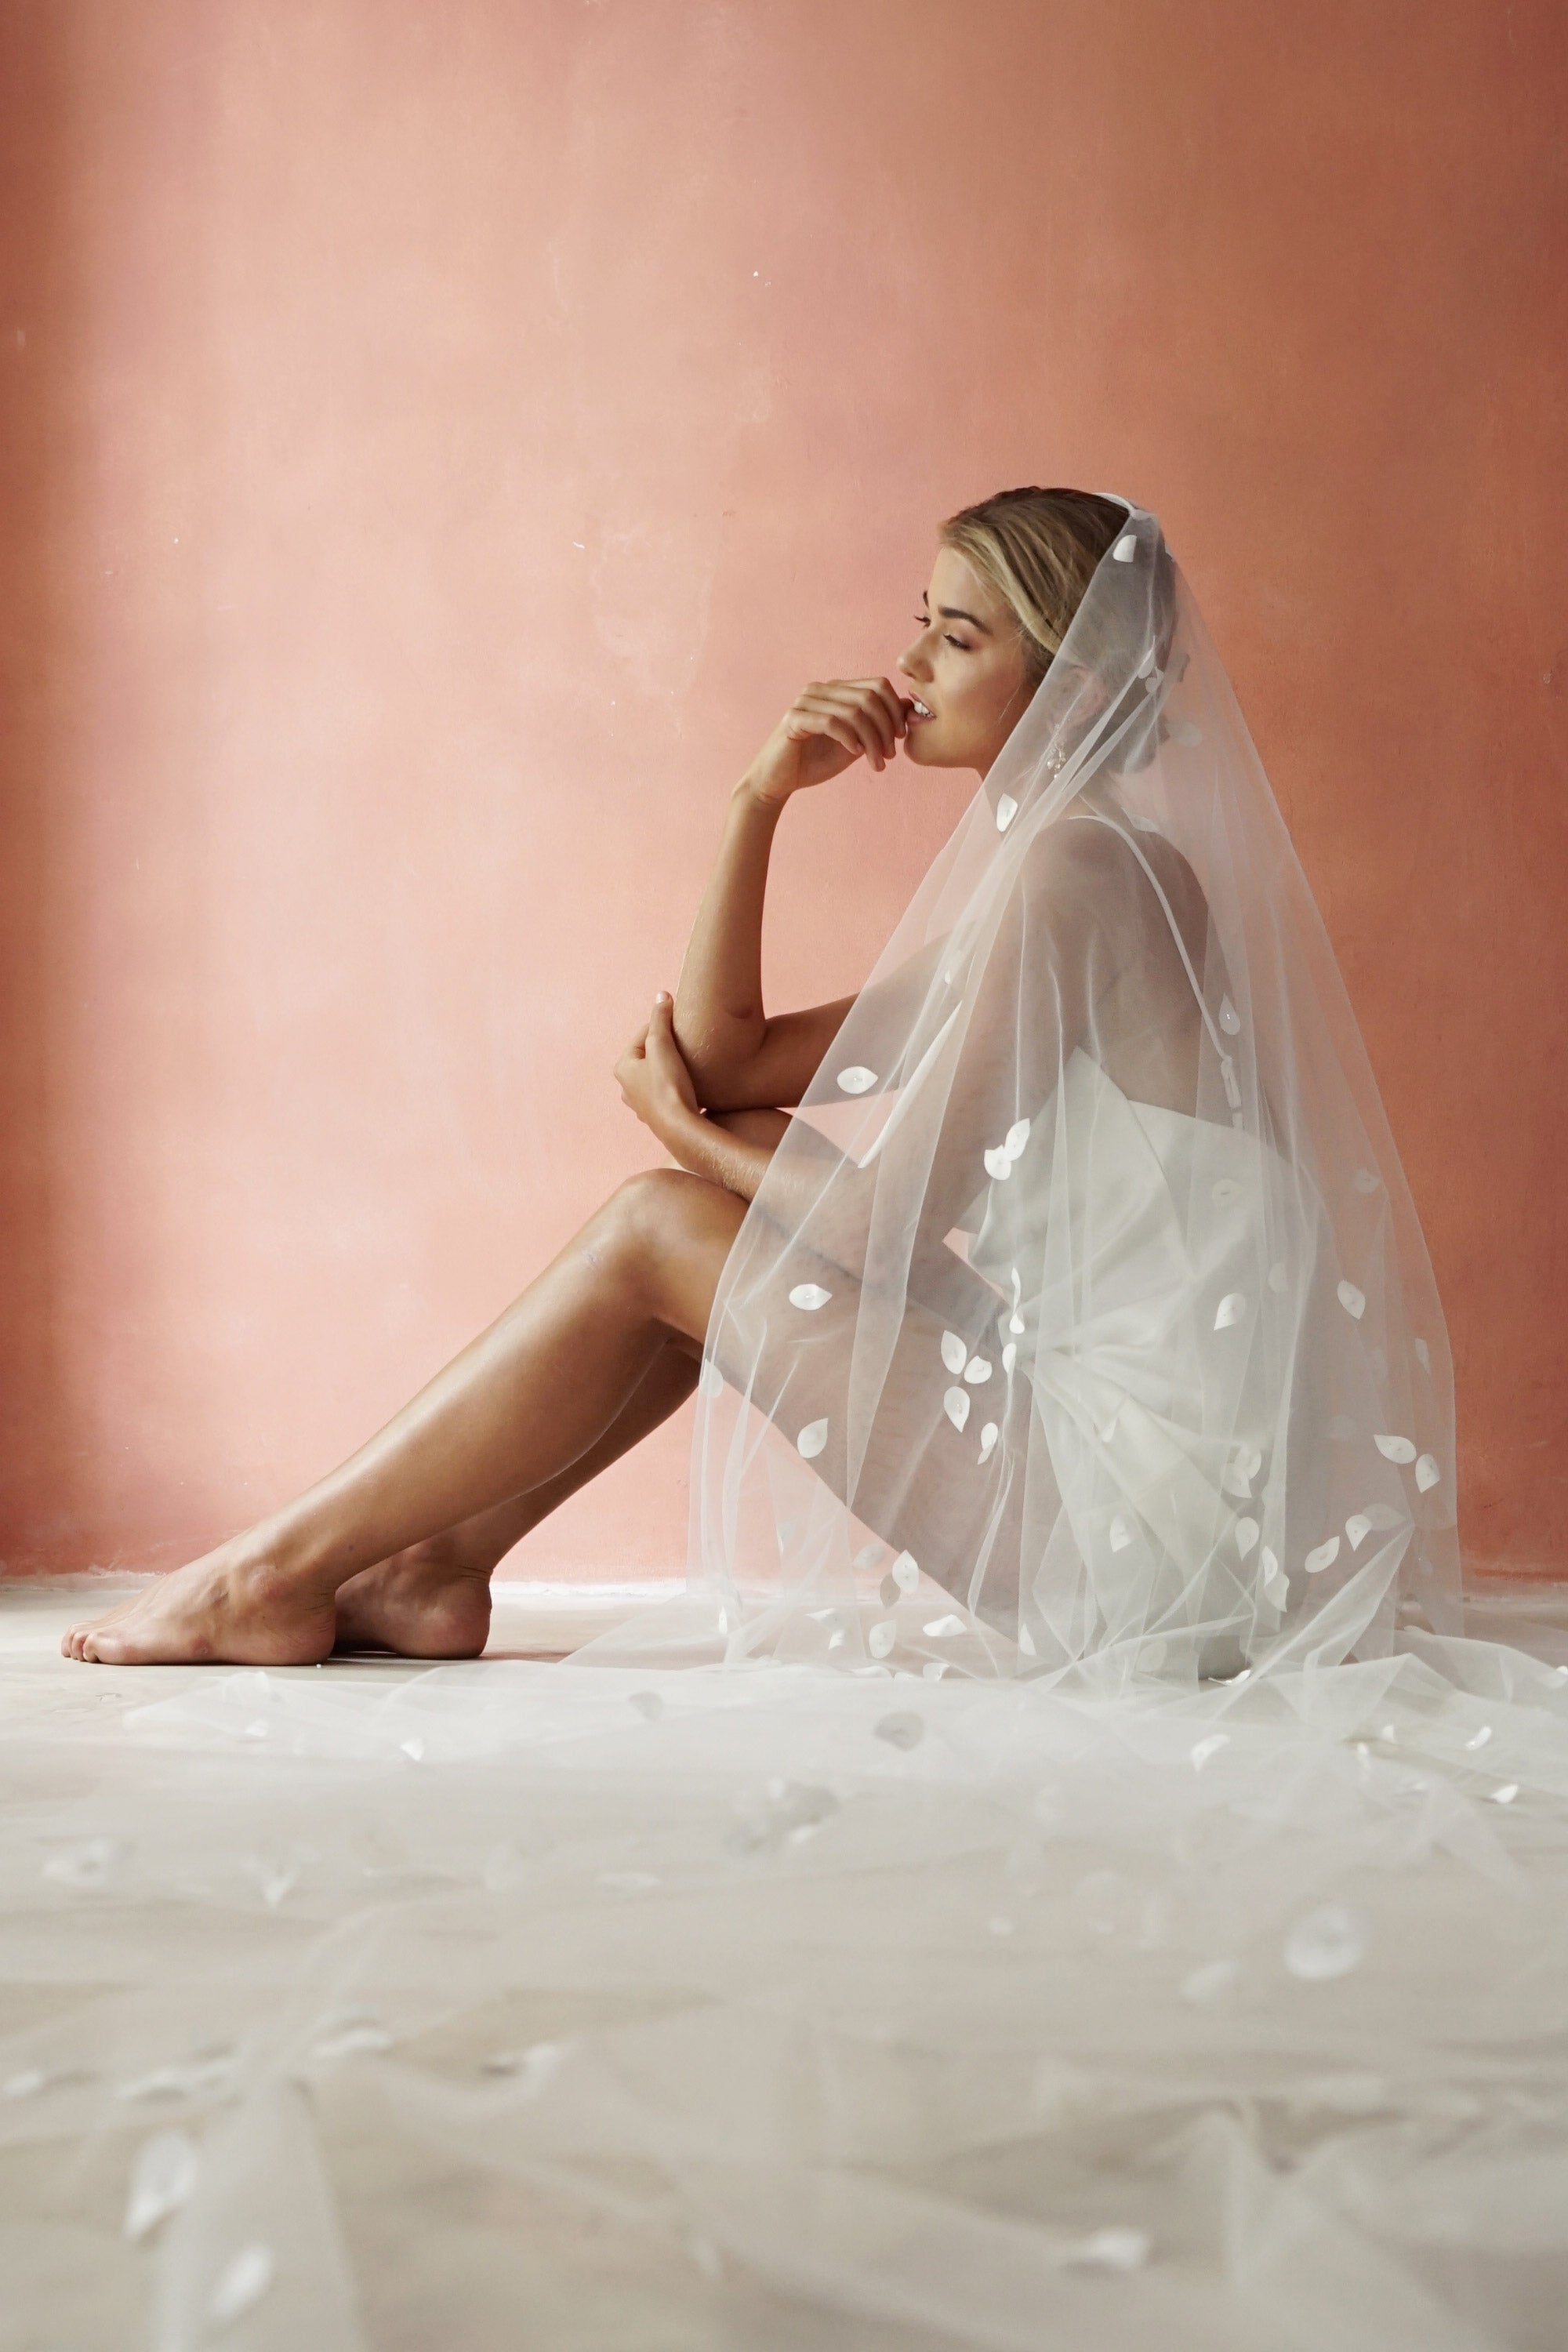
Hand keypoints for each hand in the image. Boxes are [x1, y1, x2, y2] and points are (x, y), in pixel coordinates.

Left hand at [614, 993, 700, 1149]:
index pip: (644, 1034)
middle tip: (688, 1043)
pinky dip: (675, 1085)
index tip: (683, 1021)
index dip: (664, 1025)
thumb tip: (661, 994)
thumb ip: (660, 1018)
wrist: (680, 1127)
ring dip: (671, 1067)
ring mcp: (640, 1104)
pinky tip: (689, 1085)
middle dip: (667, 1047)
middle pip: (650, 1055)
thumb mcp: (663, 1045)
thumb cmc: (668, 1085)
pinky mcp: (656, 1116)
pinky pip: (665, 1092)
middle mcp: (626, 1087)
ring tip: (690, 1063)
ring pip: (657, 1075)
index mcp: (623, 1067)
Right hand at [741, 676, 913, 805]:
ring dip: (872, 740)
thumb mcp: (857, 743)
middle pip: (870, 696)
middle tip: (889, 755)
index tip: (899, 738)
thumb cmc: (816, 761)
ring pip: (854, 711)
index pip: (878, 685)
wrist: (779, 781)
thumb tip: (909, 708)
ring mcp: (806, 701)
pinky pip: (832, 722)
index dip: (895, 710)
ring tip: (876, 763)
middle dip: (886, 728)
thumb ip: (878, 725)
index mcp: (837, 690)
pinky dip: (849, 739)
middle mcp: (822, 689)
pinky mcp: (795, 718)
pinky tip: (855, 754)